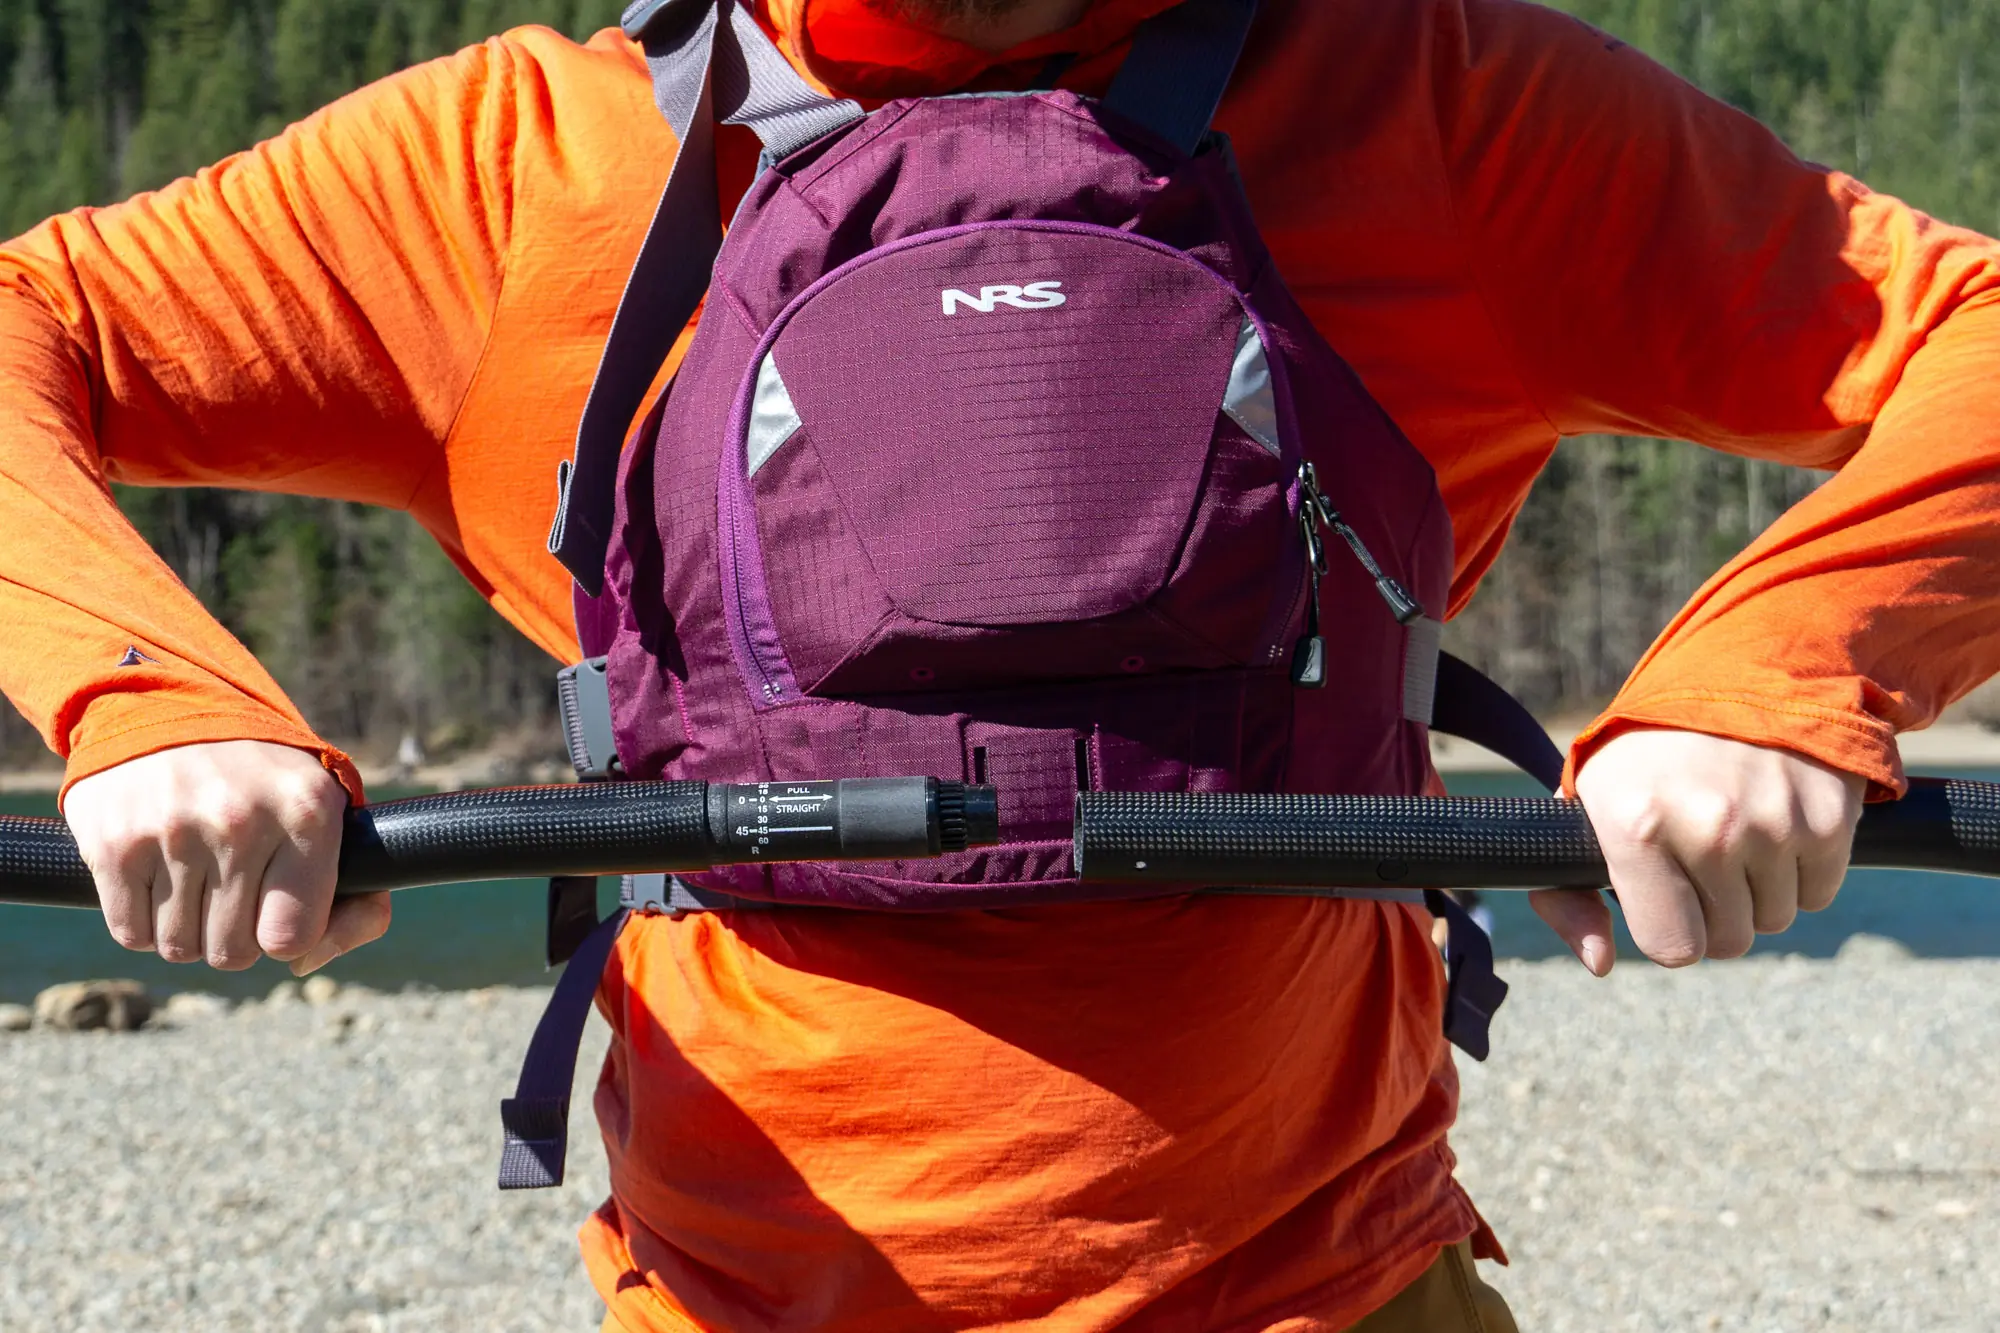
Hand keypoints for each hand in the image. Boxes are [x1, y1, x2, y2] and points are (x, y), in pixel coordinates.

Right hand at [64, 740, 387, 975]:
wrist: (165, 707)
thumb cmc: (261, 779)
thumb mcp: (326, 811)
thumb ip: (353, 896)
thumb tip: (305, 963)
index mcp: (306, 814)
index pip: (291, 936)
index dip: (284, 936)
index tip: (277, 910)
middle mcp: (241, 822)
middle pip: (233, 952)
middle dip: (234, 935)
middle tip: (231, 889)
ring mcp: (173, 832)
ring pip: (180, 947)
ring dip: (187, 928)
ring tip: (195, 876)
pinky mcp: (114, 843)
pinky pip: (133, 934)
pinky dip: (143, 922)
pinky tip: (157, 877)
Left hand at [1533, 729, 1863, 973]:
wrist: (1740, 678)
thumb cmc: (1648, 758)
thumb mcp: (1586, 809)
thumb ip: (1569, 893)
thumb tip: (1598, 962)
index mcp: (1635, 826)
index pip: (1672, 948)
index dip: (1670, 931)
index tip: (1667, 897)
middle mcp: (1708, 826)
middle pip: (1730, 941)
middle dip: (1717, 913)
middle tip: (1703, 858)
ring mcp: (1774, 823)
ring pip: (1777, 919)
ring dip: (1760, 891)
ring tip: (1738, 832)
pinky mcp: (1829, 818)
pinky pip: (1819, 894)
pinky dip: (1802, 872)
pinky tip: (1776, 823)